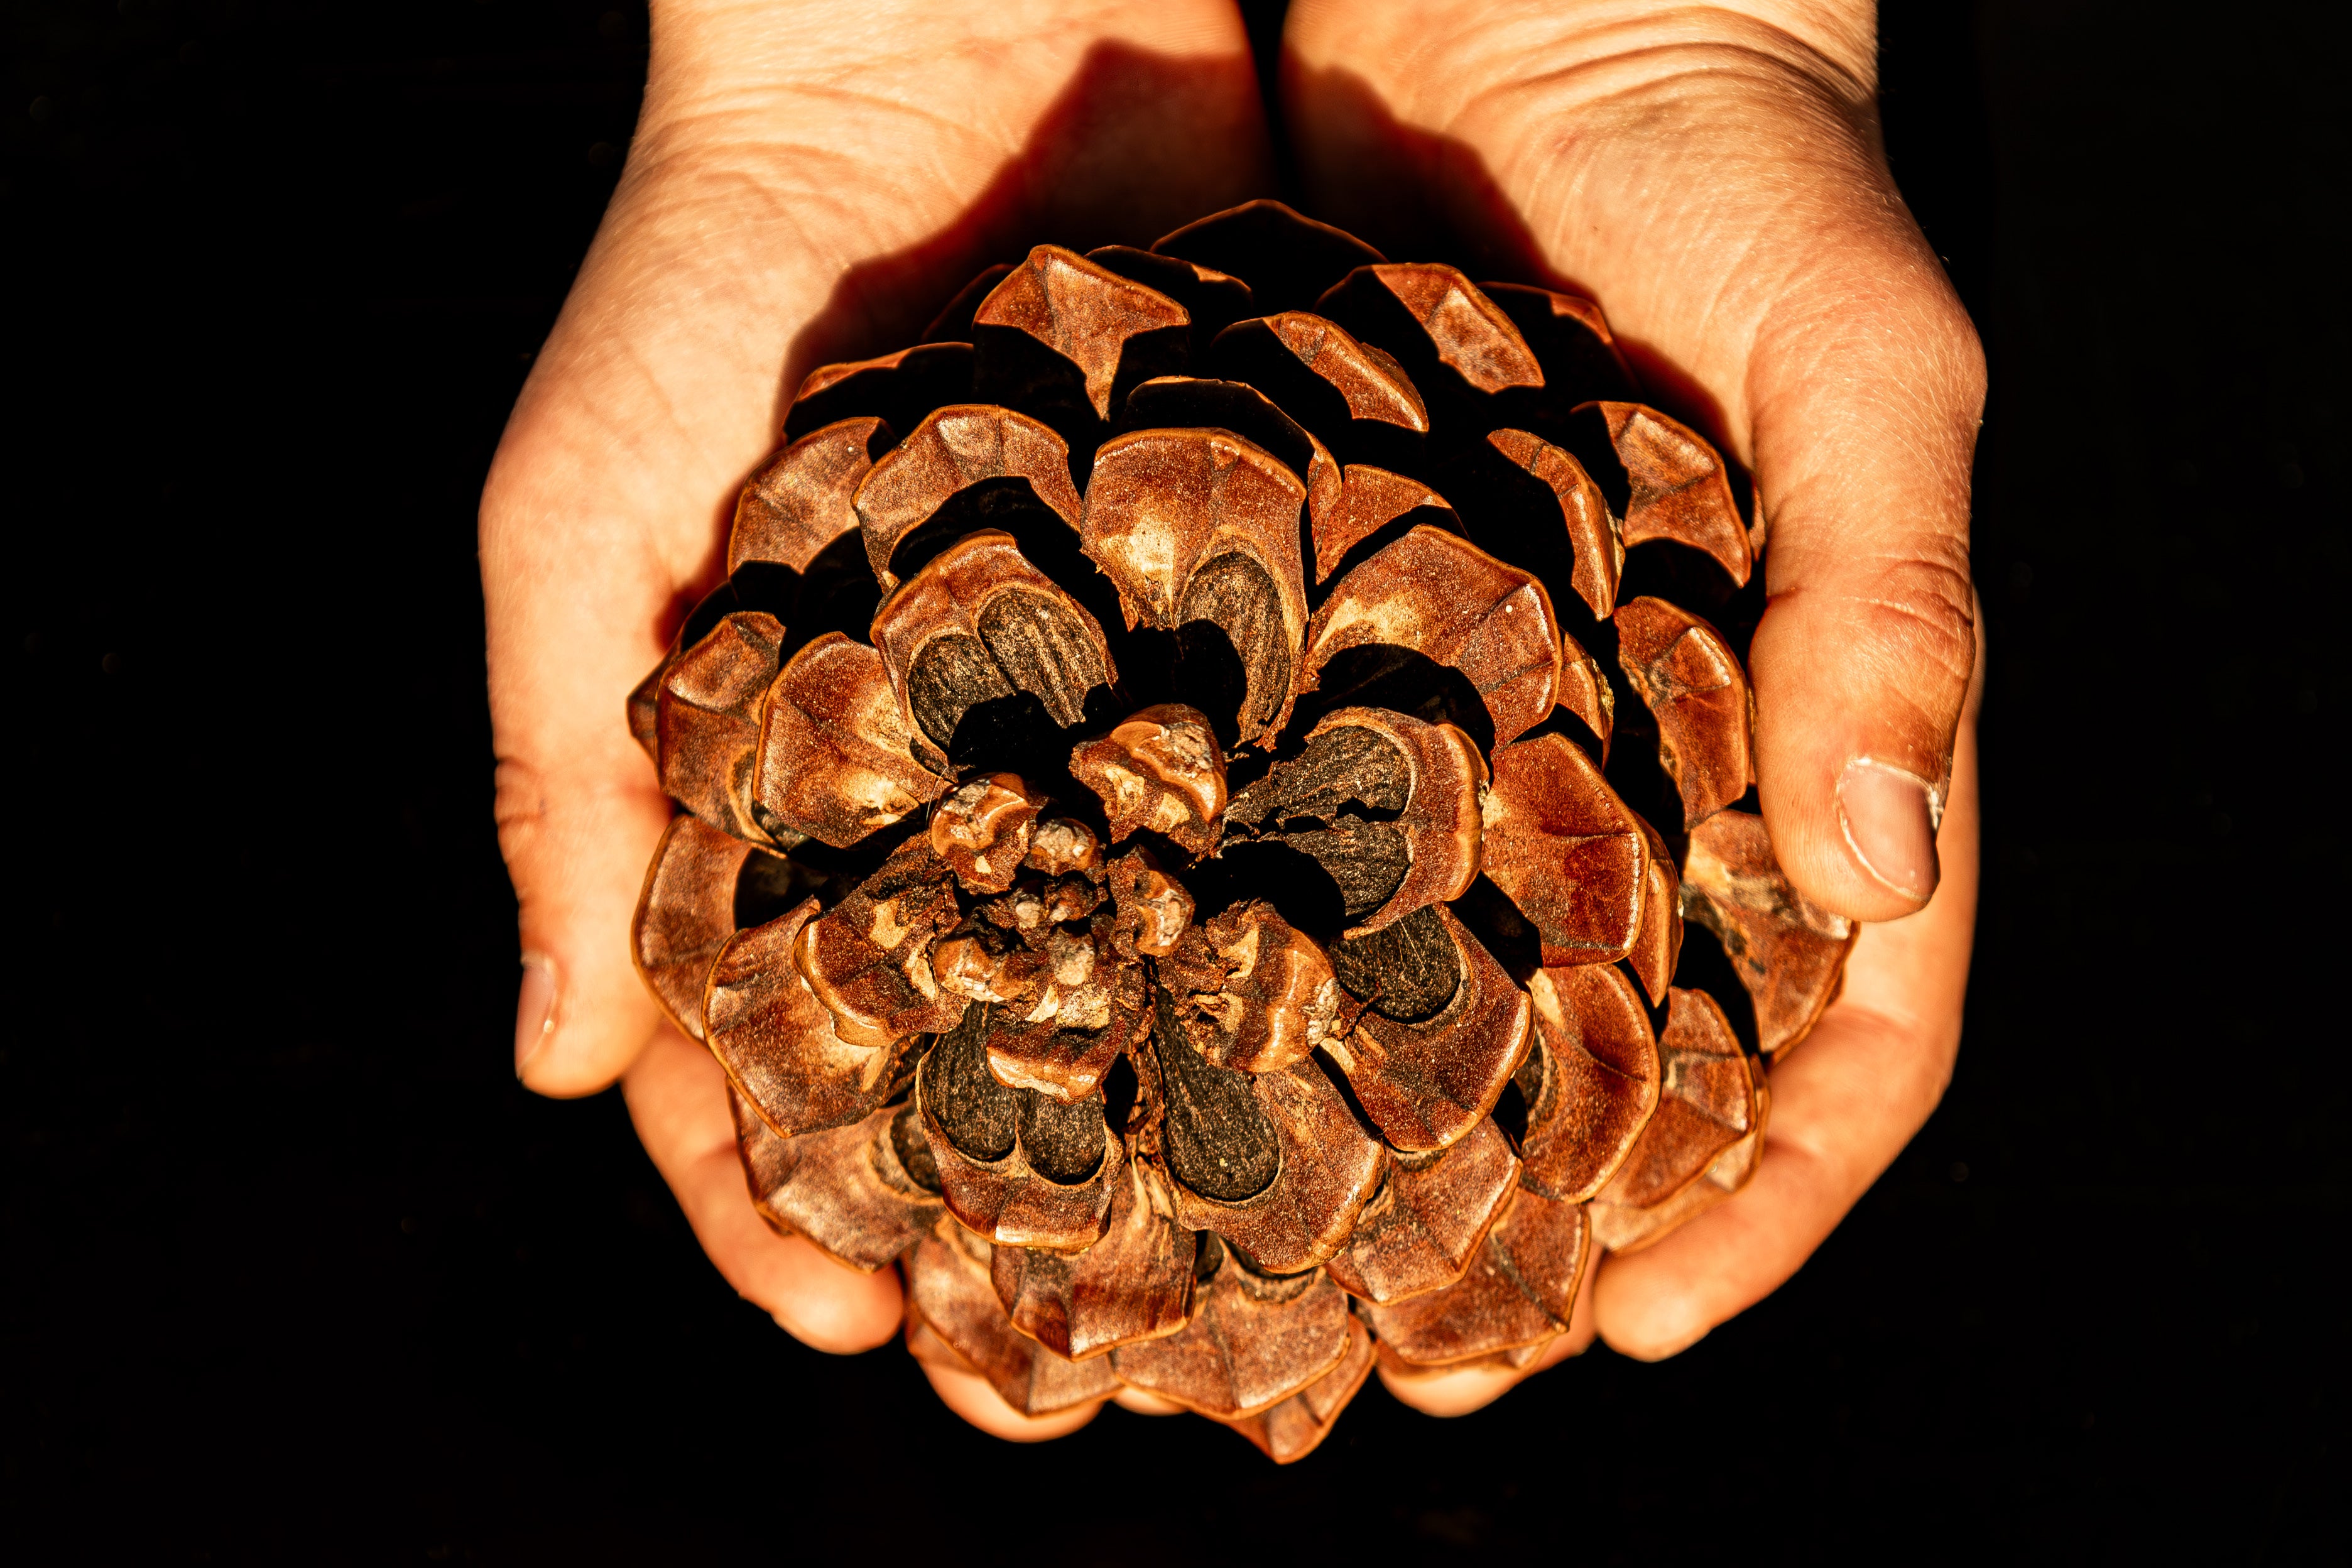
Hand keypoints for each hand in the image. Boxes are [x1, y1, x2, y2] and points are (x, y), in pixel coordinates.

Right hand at [480, 0, 1271, 1431]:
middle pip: (983, 1026)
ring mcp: (1112, 687)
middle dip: (1012, 1199)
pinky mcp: (1251, 590)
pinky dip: (1304, 898)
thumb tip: (562, 1066)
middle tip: (1058, 1358)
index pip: (776, 1033)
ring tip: (1230, 1255)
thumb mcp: (581, 513)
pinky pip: (1284, 777)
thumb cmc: (708, 264)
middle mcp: (963, 758)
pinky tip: (1352, 1021)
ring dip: (1178, 1095)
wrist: (932, 19)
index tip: (860, 1315)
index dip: (793, 1188)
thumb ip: (560, 777)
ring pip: (1142, 937)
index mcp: (791, 770)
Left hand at [1279, 0, 1983, 1408]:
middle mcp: (1611, 743)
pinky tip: (1131, 1010)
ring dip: (1350, 1109)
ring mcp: (1456, 690)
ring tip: (1252, 1244)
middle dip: (1522, 1214)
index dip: (1763, 1191)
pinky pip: (1262, 796)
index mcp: (1778, 728)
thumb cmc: (1746, 148)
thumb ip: (1899, 596)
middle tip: (1414, 1353)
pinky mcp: (1305, 605)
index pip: (1823, 1017)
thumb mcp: (1863, 357)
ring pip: (1417, 950)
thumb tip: (1886, 865)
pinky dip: (1217, 918)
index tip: (1645, 1325)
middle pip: (1596, 1036)